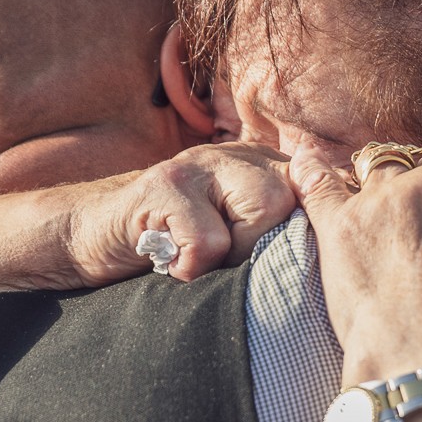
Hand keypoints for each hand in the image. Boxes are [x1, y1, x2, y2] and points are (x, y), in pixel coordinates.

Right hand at [66, 142, 296, 284]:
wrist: (85, 238)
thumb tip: (337, 249)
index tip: (291, 257)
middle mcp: (233, 154)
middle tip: (221, 260)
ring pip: (263, 209)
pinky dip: (191, 267)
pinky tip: (169, 263)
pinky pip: (210, 239)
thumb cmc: (169, 249)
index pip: (317, 186)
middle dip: (263, 243)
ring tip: (196, 259)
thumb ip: (278, 228)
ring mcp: (196, 164)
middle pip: (294, 197)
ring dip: (230, 253)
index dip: (310, 228)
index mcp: (259, 164)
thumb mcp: (232, 236)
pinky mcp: (163, 186)